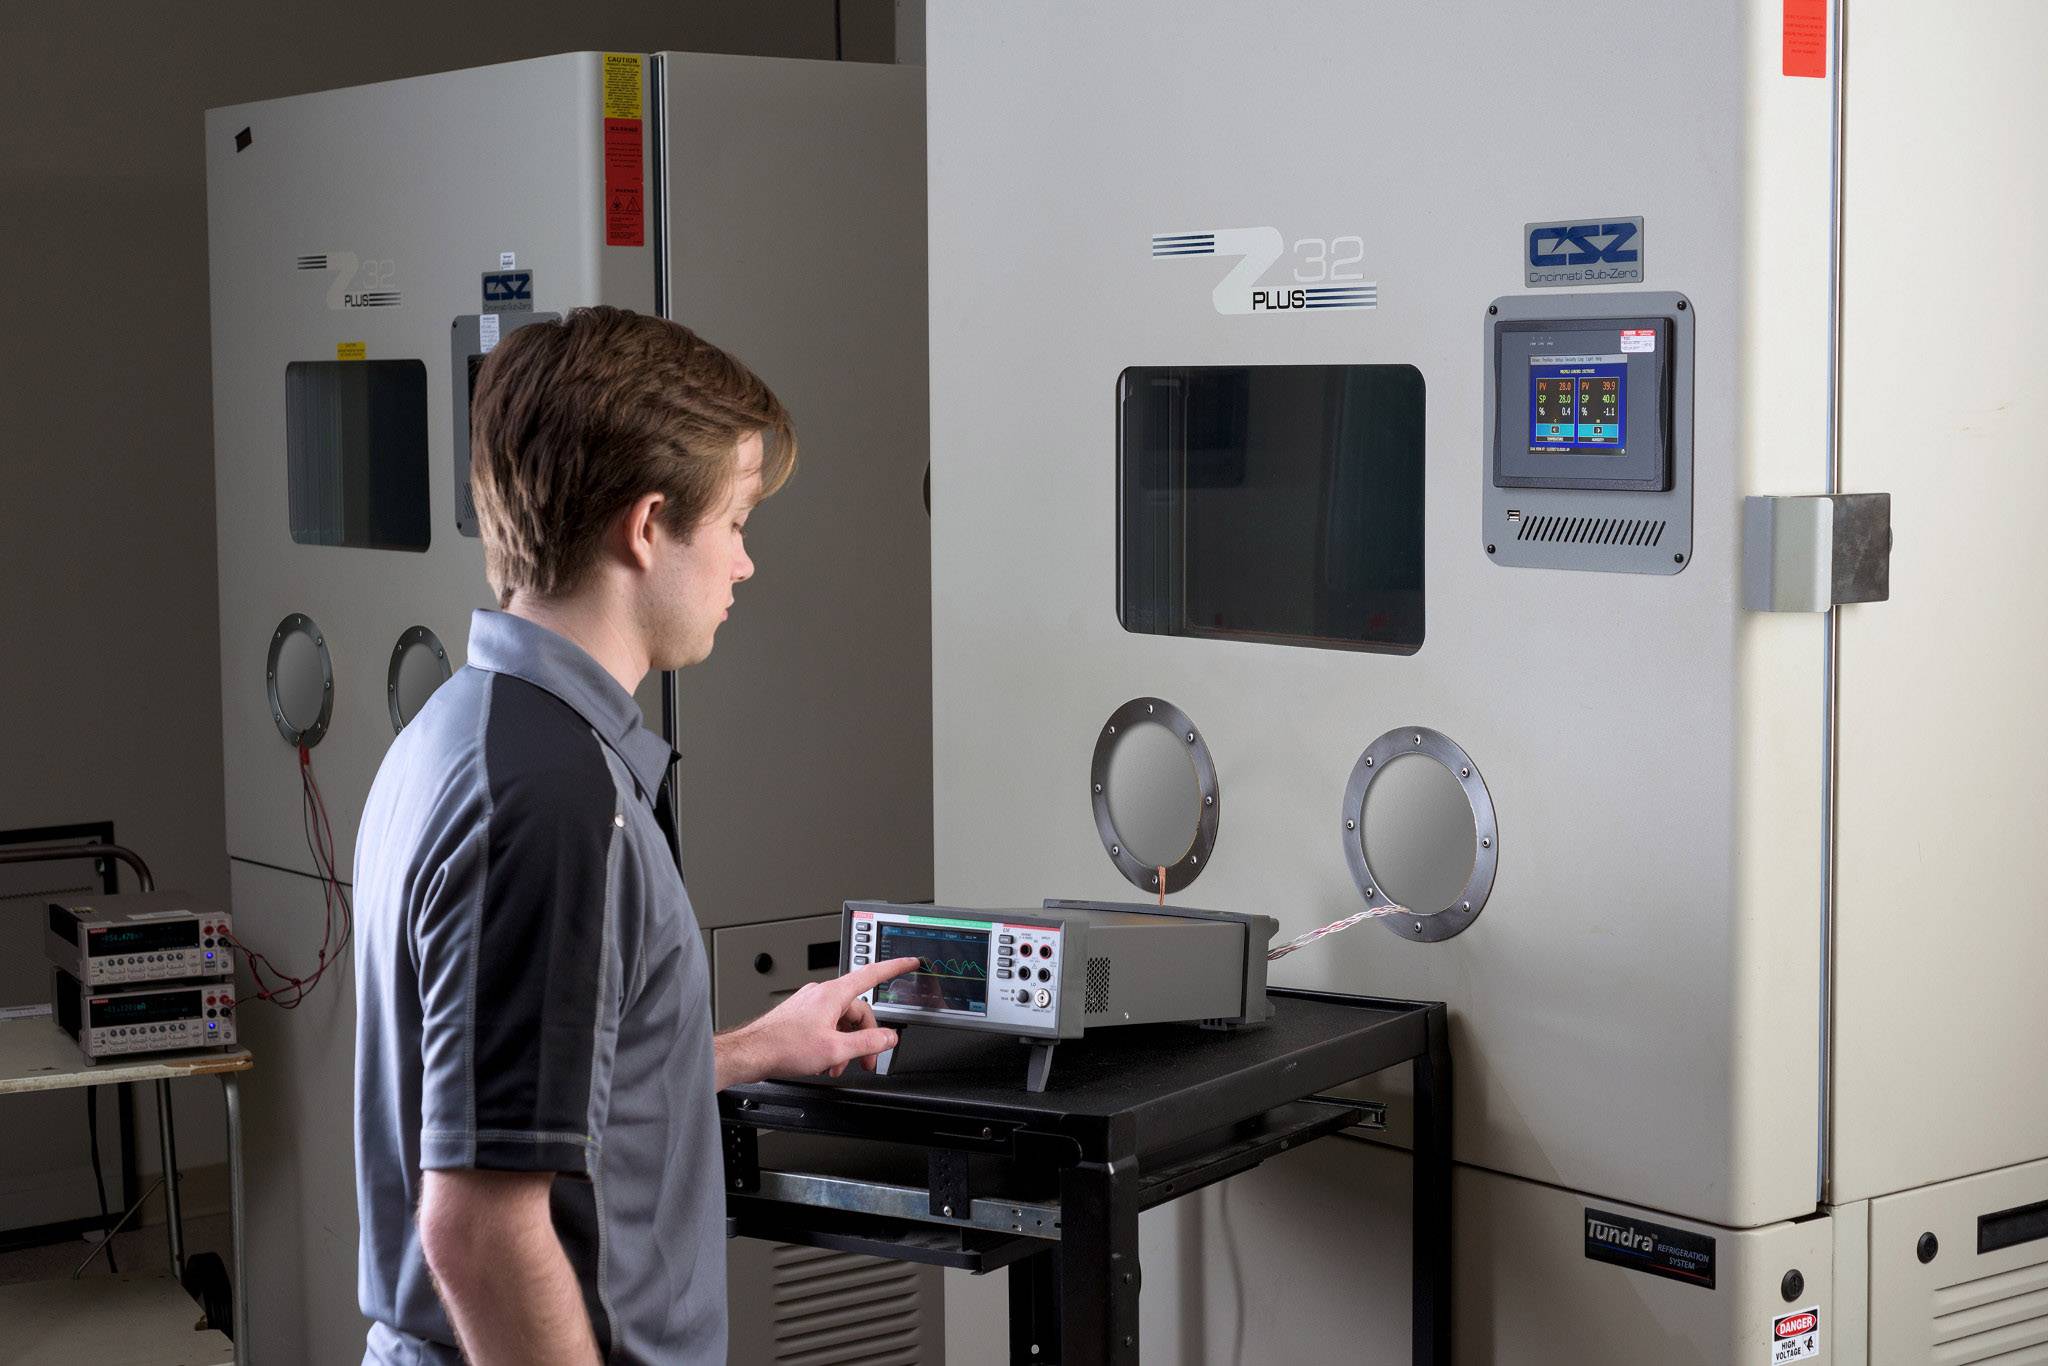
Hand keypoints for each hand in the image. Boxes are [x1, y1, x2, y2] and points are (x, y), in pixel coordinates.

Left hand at [715, 957, 920, 1088]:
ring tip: (838, 1065)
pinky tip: (824, 1061)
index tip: (909, 962)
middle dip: (865, 1037)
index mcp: (833, 994)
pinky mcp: (800, 1015)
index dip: (894, 968)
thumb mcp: (835, 1049)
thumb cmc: (783, 1046)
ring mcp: (810, 1003)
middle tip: (867, 1060)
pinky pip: (826, 1024)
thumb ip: (867, 1043)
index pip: (871, 974)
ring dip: (846, 1044)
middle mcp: (821, 994)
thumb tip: (889, 1037)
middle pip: (857, 1010)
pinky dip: (831, 1042)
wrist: (751, 1053)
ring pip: (841, 1020)